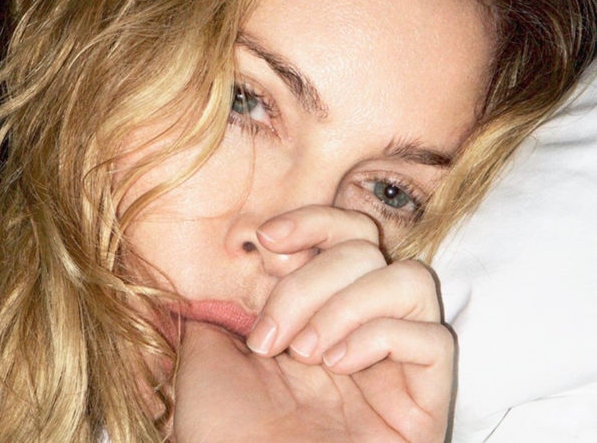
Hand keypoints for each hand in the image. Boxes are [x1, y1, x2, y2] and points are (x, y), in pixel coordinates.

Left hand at [174, 206, 453, 441]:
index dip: (313, 221)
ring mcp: (394, 363)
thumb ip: (225, 301)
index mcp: (316, 311)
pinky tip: (340, 365)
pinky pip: (433, 339)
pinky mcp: (425, 400)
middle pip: (368, 250)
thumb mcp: (209, 352)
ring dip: (348, 304)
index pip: (344, 233)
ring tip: (308, 352)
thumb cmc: (225, 432)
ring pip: (410, 280)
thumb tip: (238, 260)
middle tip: (273, 337)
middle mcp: (359, 328)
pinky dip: (384, 336)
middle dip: (311, 281)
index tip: (268, 242)